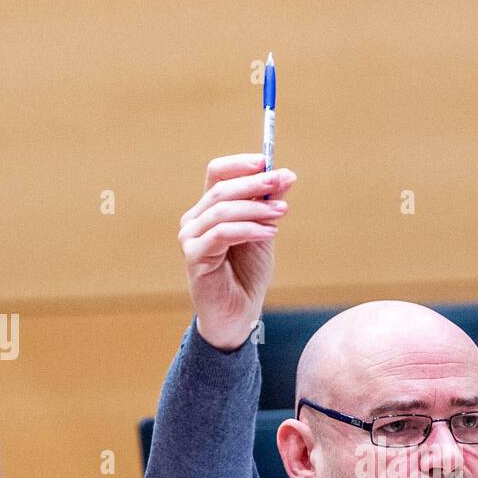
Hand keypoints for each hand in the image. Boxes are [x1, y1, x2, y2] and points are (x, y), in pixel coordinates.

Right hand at [178, 154, 297, 350]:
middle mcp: (195, 220)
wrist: (238, 316)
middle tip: (280, 181)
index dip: (240, 164)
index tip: (266, 161)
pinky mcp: (195, 257)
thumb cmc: (248, 276)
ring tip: (281, 212)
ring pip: (222, 210)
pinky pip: (222, 234)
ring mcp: (191, 238)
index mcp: (209, 210)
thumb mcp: (264, 234)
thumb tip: (286, 174)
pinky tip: (270, 232)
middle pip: (220, 189)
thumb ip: (270, 206)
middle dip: (254, 183)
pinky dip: (248, 229)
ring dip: (256, 208)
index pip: (216, 173)